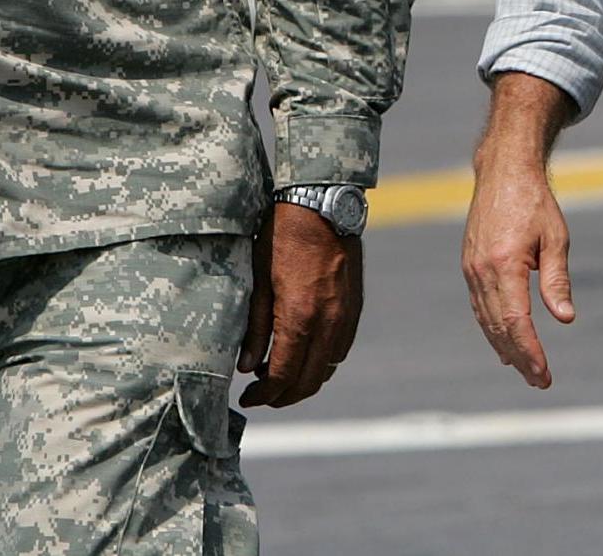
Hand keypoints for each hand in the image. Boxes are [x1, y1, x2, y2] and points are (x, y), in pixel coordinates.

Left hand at [238, 203, 361, 406]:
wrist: (322, 204)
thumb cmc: (283, 237)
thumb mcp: (258, 280)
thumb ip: (254, 327)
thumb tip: (247, 367)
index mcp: (300, 317)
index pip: (283, 375)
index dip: (264, 395)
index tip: (248, 398)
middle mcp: (329, 322)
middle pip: (309, 381)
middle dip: (283, 396)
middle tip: (262, 394)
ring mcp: (346, 316)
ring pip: (328, 368)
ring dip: (304, 379)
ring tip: (279, 373)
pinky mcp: (355, 307)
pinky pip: (340, 348)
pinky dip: (322, 361)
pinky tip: (303, 351)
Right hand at [462, 157, 574, 387]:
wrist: (503, 172)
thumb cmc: (535, 202)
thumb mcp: (555, 238)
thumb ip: (557, 280)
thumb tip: (565, 318)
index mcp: (504, 264)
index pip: (516, 321)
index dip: (530, 351)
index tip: (544, 373)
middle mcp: (481, 271)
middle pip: (499, 328)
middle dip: (520, 358)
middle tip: (540, 381)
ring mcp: (471, 269)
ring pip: (486, 320)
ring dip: (505, 348)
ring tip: (525, 370)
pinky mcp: (469, 266)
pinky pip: (480, 306)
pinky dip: (492, 328)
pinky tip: (504, 344)